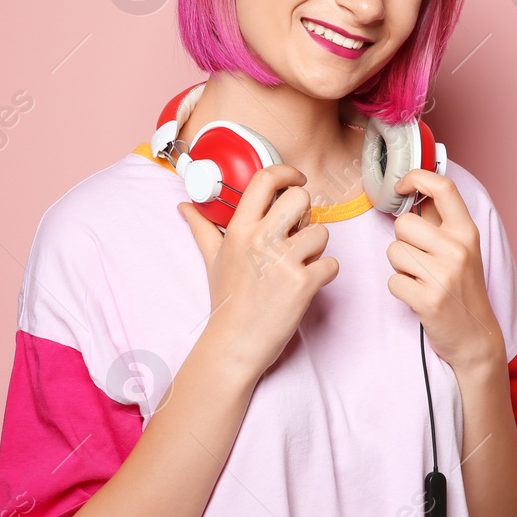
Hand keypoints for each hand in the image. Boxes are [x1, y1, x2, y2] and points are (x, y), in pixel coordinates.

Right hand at [177, 164, 338, 384]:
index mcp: (240, 229)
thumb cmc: (226, 301)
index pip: (265, 179)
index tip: (295, 179)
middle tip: (298, 232)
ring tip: (299, 264)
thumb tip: (184, 206)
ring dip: (317, 248)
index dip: (287, 173)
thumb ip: (202, 229)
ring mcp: (284, 261)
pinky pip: (331, 263)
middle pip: (301, 198)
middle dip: (306, 213)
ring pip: (322, 231)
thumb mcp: (212, 259)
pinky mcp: (303, 284)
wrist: (235, 343)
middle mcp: (261, 239)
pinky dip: (325, 273)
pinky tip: (307, 284)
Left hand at [386, 170, 505, 376]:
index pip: (443, 188)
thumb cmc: (464, 290)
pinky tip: (418, 296)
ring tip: (421, 280)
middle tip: (420, 260)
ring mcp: (443, 275)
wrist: (476, 337)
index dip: (416, 178)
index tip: (401, 185)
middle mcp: (457, 249)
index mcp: (466, 233)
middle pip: (403, 223)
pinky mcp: (428, 300)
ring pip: (394, 251)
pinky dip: (400, 289)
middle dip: (403, 241)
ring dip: (400, 267)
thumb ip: (440, 223)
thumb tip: (415, 190)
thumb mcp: (462, 250)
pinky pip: (392, 280)